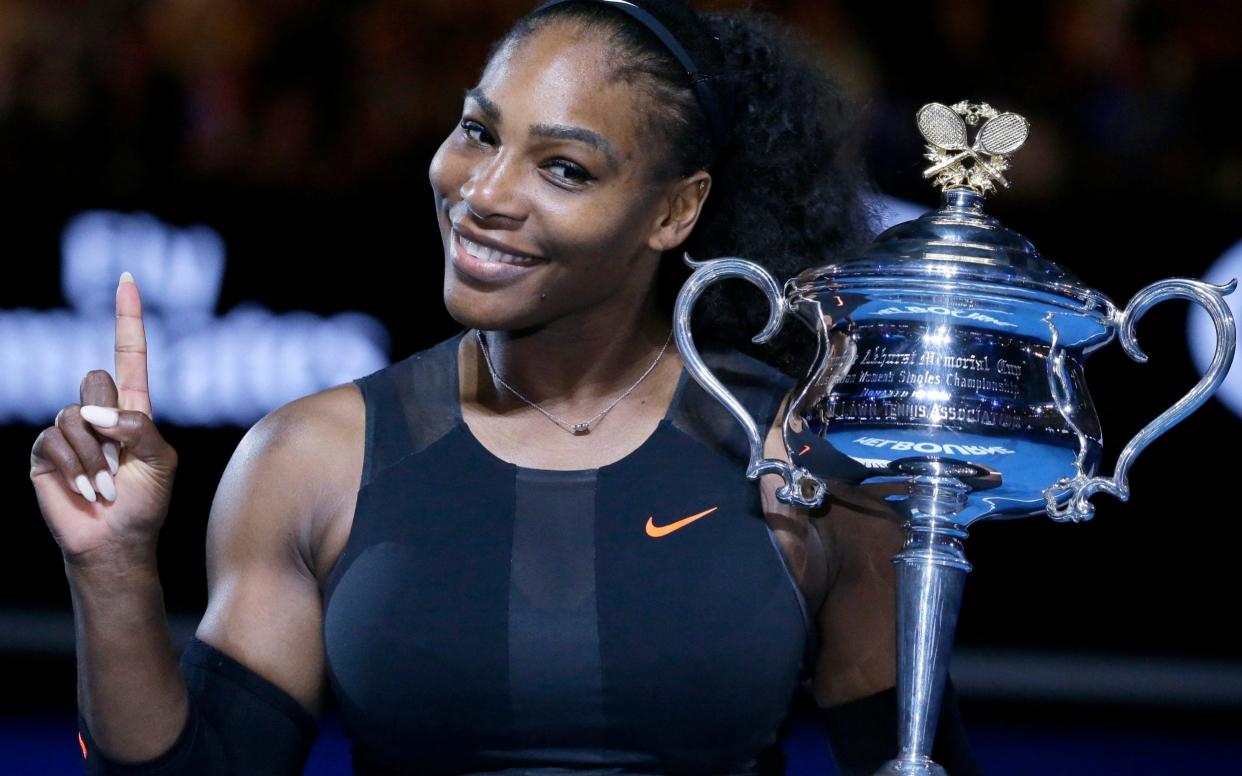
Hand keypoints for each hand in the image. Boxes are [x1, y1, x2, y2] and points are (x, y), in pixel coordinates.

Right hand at [30, 273, 177, 568]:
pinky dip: (76, 468)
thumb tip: (93, 412)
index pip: (128, 354)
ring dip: (95, 457)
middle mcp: (98, 412)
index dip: (128, 318)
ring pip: (75, 415)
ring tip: (106, 487)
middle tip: (121, 463)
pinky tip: (86, 492)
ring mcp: (69, 430)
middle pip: (95, 379)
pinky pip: (54, 439)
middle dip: (111, 422)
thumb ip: (140, 427)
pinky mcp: (45, 451)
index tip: (127, 278)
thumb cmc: (145, 502)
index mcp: (133, 408)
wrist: (116, 540)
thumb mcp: (161, 460)